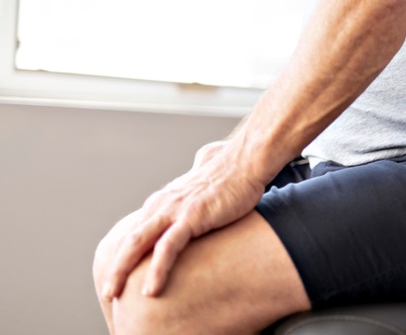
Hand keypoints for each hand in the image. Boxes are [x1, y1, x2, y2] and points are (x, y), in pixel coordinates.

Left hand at [99, 140, 267, 299]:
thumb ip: (192, 197)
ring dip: (121, 270)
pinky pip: (167, 247)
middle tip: (107, 292)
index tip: (120, 276)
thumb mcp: (202, 190)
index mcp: (163, 201)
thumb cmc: (231, 175)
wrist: (247, 162)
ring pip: (138, 243)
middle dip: (115, 267)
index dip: (125, 256)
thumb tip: (196, 195)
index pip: (136, 232)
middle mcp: (162, 204)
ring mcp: (175, 210)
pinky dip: (156, 269)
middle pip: (129, 240)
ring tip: (113, 294)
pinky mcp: (192, 216)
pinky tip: (151, 291)